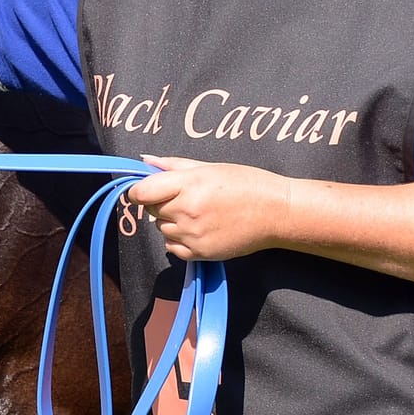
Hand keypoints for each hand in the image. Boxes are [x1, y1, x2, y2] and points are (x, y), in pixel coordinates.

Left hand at [122, 156, 291, 260]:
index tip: (144, 190)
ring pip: (161, 228)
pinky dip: (178, 239)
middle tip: (184, 197)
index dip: (138, 191)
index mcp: (188, 184)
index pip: (141, 193)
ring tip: (197, 213)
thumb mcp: (209, 167)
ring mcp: (192, 235)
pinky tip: (198, 229)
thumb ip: (173, 165)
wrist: (275, 212)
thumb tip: (145, 161)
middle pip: (150, 210)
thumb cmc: (246, 183)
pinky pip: (172, 247)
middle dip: (159, 203)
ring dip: (170, 221)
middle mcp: (186, 211)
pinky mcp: (200, 253)